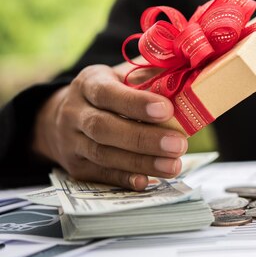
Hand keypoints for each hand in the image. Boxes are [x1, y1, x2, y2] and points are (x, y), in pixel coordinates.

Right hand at [33, 64, 187, 189]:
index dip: (136, 103)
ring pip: (103, 154)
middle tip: (178, 144)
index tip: (166, 109)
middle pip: (104, 128)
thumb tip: (191, 78)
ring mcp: (71, 142)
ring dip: (141, 162)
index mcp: (88, 83)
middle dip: (144, 138)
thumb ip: (151, 77)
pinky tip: (147, 181)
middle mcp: (74, 112)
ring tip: (173, 166)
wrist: (64, 116)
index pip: (108, 92)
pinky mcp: (76, 166)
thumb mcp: (125, 76)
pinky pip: (100, 174)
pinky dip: (125, 179)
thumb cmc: (112, 92)